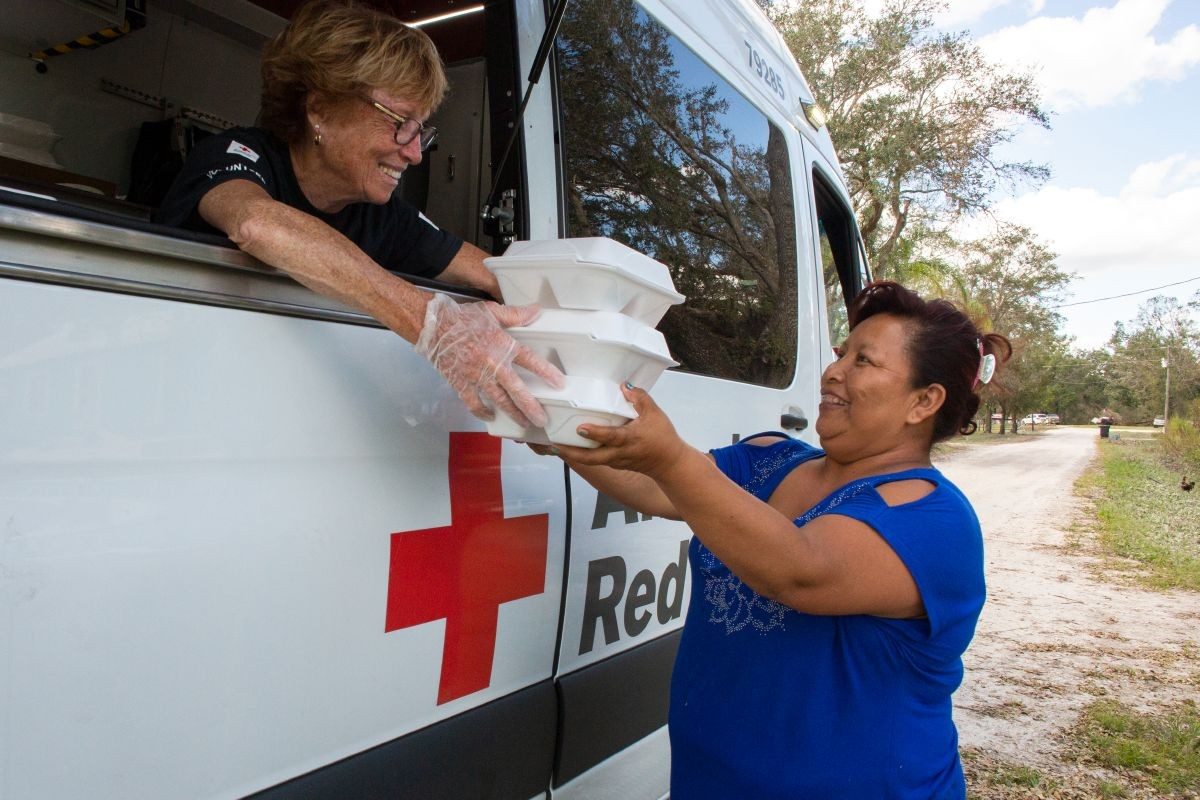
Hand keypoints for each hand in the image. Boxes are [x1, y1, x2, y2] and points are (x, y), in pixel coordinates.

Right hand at [415, 293, 565, 427]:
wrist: (433, 326)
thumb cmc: (462, 318)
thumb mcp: (492, 311)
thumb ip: (516, 315)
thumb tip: (536, 311)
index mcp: (503, 345)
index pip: (530, 361)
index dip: (546, 373)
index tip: (559, 383)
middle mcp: (492, 364)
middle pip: (516, 390)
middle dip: (530, 406)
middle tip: (542, 419)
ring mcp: (476, 376)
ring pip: (498, 400)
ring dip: (512, 413)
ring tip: (524, 423)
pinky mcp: (461, 383)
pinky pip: (473, 402)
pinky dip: (481, 412)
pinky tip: (490, 417)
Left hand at [552, 384, 688, 478]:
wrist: (669, 464)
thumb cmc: (663, 438)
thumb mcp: (655, 413)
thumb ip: (640, 398)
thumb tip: (624, 386)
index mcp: (629, 439)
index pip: (610, 437)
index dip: (595, 433)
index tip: (580, 427)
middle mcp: (619, 453)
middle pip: (591, 458)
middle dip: (572, 452)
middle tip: (554, 444)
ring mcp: (615, 461)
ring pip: (590, 461)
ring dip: (573, 455)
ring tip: (555, 445)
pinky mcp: (614, 464)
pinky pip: (595, 461)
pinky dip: (582, 455)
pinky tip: (571, 446)